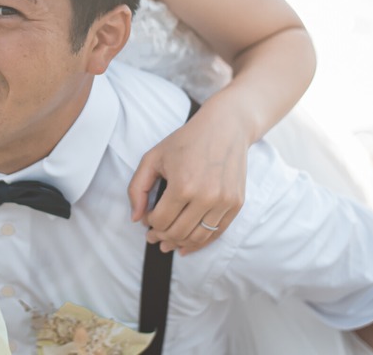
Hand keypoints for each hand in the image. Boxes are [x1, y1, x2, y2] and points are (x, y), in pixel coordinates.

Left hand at [128, 106, 247, 254]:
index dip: (150, 224)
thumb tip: (136, 218)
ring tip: (168, 243)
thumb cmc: (186, 140)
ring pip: (198, 237)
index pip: (161, 221)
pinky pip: (217, 232)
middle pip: (178, 232)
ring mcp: (224, 202)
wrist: (225, 127)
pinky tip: (188, 244)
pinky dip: (201, 242)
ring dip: (180, 243)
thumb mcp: (153, 157)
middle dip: (161, 237)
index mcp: (183, 185)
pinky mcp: (236, 203)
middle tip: (153, 236)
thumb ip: (138, 188)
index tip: (147, 220)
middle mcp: (206, 197)